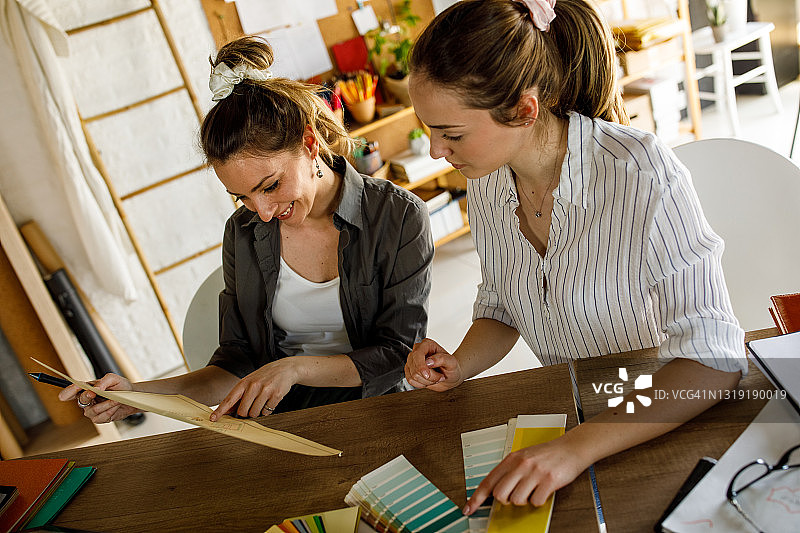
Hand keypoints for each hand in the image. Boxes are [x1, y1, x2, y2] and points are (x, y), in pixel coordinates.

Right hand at [58, 373, 140, 423]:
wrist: (132, 397)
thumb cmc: (121, 386)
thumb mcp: (114, 379)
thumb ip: (103, 381)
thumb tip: (95, 389)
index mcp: (87, 389)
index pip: (72, 391)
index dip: (68, 392)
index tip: (71, 391)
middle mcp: (87, 400)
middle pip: (81, 401)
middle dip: (88, 397)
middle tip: (95, 393)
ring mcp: (92, 410)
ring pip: (92, 411)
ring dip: (106, 404)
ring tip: (116, 399)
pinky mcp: (99, 418)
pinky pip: (101, 417)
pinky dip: (111, 411)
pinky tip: (116, 406)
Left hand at [210, 358, 299, 420]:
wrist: (285, 368)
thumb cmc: (265, 376)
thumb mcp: (250, 381)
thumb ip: (239, 395)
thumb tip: (227, 410)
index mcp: (244, 382)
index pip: (229, 399)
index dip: (220, 410)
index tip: (213, 418)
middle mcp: (254, 386)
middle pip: (242, 411)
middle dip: (246, 413)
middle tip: (252, 405)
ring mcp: (265, 391)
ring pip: (255, 413)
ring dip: (257, 412)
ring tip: (262, 401)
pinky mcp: (276, 395)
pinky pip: (267, 412)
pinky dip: (267, 410)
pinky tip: (270, 400)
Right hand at [404, 338, 463, 391]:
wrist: (450, 376)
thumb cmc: (451, 367)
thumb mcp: (451, 362)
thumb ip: (441, 359)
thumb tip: (429, 361)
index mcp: (427, 344)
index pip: (417, 354)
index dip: (421, 366)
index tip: (427, 375)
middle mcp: (418, 351)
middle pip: (415, 367)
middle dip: (429, 376)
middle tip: (440, 376)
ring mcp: (413, 361)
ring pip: (413, 376)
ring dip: (426, 381)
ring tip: (436, 378)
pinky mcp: (410, 371)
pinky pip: (410, 380)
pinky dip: (421, 384)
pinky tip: (429, 381)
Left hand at [463, 435, 587, 513]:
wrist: (571, 447)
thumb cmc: (547, 454)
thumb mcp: (523, 457)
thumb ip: (509, 471)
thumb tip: (495, 490)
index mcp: (511, 459)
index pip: (488, 482)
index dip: (476, 498)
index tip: (468, 509)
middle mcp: (521, 465)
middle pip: (500, 494)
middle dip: (506, 500)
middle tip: (516, 496)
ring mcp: (534, 472)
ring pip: (516, 500)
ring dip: (524, 500)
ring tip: (533, 490)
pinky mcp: (548, 480)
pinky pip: (536, 501)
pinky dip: (538, 501)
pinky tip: (543, 491)